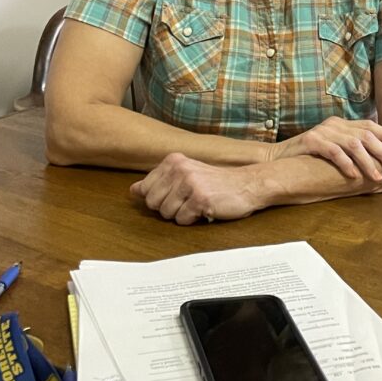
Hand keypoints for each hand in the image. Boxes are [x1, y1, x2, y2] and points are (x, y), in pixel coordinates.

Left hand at [129, 153, 260, 224]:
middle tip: (187, 200)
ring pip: (166, 213)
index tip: (176, 194)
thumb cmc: (216, 182)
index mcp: (173, 160)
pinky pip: (182, 219)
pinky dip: (192, 219)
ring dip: (181, 214)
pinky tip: (204, 208)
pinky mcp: (200, 198)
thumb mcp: (185, 175)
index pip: (145, 189)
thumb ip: (158, 181)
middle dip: (168, 207)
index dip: (159, 197)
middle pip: (153, 203)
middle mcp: (179, 168)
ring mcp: (190, 183)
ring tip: (197, 203)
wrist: (248, 184)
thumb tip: (133, 190)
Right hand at [271, 117, 381, 180]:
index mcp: (340, 124)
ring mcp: (322, 132)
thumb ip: (349, 149)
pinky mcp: (311, 141)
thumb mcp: (331, 149)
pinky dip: (345, 163)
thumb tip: (376, 160)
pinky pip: (333, 152)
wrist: (277, 159)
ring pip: (353, 144)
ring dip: (368, 162)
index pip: (369, 125)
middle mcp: (333, 125)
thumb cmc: (308, 158)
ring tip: (377, 177)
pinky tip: (353, 175)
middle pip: (365, 135)